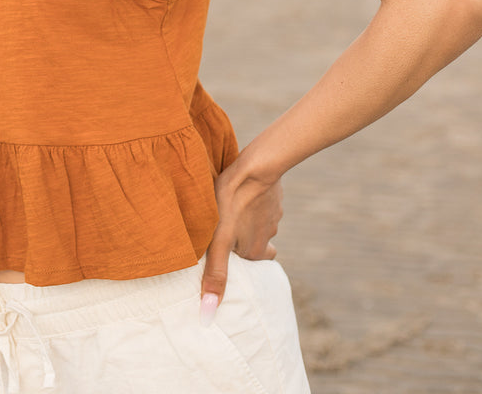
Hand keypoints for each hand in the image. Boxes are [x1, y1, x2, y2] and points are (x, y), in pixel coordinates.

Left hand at [199, 159, 282, 325]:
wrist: (255, 167)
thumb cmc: (231, 202)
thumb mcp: (218, 240)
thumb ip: (215, 274)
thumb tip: (208, 314)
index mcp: (256, 252)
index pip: (248, 267)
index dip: (236, 262)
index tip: (227, 256)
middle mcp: (268, 237)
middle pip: (255, 247)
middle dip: (243, 244)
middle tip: (227, 235)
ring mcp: (273, 216)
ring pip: (258, 226)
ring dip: (246, 222)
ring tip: (228, 212)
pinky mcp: (274, 197)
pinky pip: (262, 205)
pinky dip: (252, 204)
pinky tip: (239, 195)